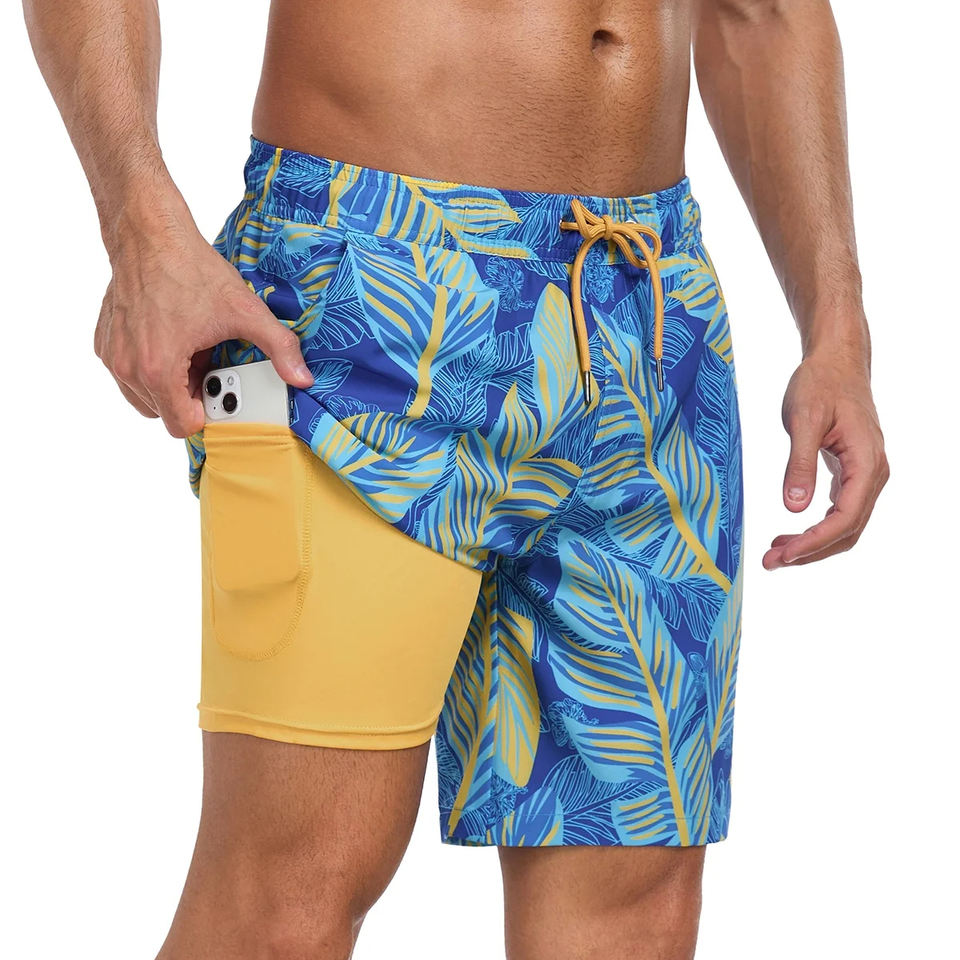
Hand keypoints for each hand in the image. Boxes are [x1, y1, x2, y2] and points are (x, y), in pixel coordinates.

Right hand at [94, 202, 312, 437]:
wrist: (150, 234)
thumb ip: (279, 349)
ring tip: (191, 351)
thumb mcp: (246, 312)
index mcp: (158, 369)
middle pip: (164, 413)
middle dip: (190, 397)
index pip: (182, 426)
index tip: (221, 391)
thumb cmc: (190, 270)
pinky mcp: (104, 343)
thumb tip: (302, 377)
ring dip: (170, 384)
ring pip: (145, 397)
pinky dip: (151, 366)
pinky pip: (129, 375)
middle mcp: (128, 368)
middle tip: (208, 365)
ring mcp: (113, 356)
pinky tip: (172, 338)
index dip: (208, 412)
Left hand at [763, 352, 887, 569]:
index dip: (816, 541)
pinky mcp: (852, 473)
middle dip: (810, 551)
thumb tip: (792, 507)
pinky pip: (839, 511)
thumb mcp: (804, 420)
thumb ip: (799, 464)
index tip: (785, 555)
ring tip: (775, 555)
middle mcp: (873, 474)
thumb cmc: (820, 384)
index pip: (846, 517)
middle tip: (771, 563)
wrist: (836, 362)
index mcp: (867, 462)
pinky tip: (789, 535)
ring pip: (845, 525)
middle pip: (848, 530)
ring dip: (812, 544)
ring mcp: (865, 475)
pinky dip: (816, 528)